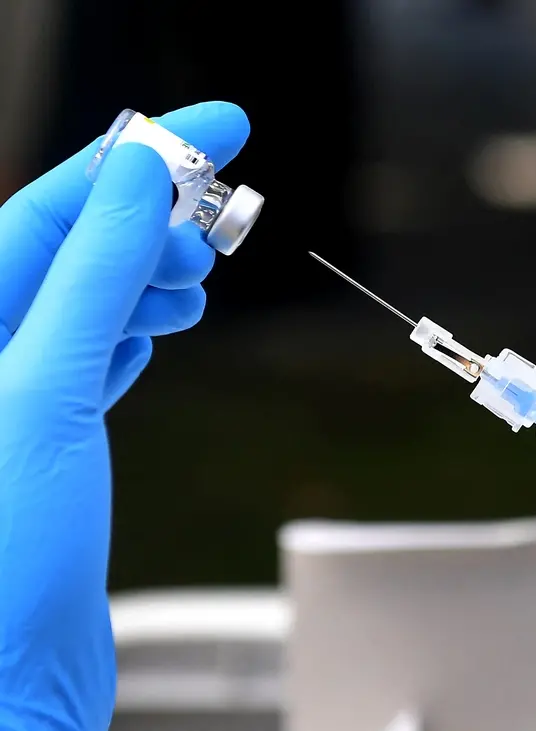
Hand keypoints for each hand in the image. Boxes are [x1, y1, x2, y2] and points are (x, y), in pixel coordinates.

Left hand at [0, 102, 249, 728]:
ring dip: (152, 273)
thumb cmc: (1, 561)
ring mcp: (13, 394)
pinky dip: (137, 327)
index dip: (137, 156)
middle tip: (219, 211)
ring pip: (89, 297)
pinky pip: (94, 350)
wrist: (9, 676)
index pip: (53, 207)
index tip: (214, 123)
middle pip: (73, 245)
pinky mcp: (48, 435)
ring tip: (200, 270)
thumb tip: (139, 182)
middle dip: (153, 218)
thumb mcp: (42, 392)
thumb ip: (91, 278)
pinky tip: (160, 324)